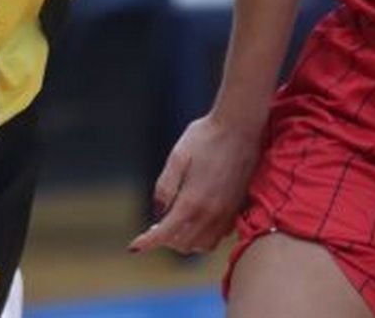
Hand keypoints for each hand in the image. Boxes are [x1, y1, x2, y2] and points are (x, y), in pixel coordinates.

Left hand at [128, 114, 261, 255]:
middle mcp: (211, 214)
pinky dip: (204, 237)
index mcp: (192, 202)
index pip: (165, 235)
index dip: (147, 243)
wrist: (241, 128)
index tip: (133, 247)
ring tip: (176, 224)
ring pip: (202, 246)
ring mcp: (226, 214)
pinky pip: (218, 237)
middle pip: (183, 244)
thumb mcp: (178, 157)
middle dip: (165, 240)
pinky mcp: (237, 209)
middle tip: (156, 225)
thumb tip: (158, 212)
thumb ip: (165, 187)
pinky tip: (197, 220)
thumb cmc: (206, 137)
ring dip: (185, 241)